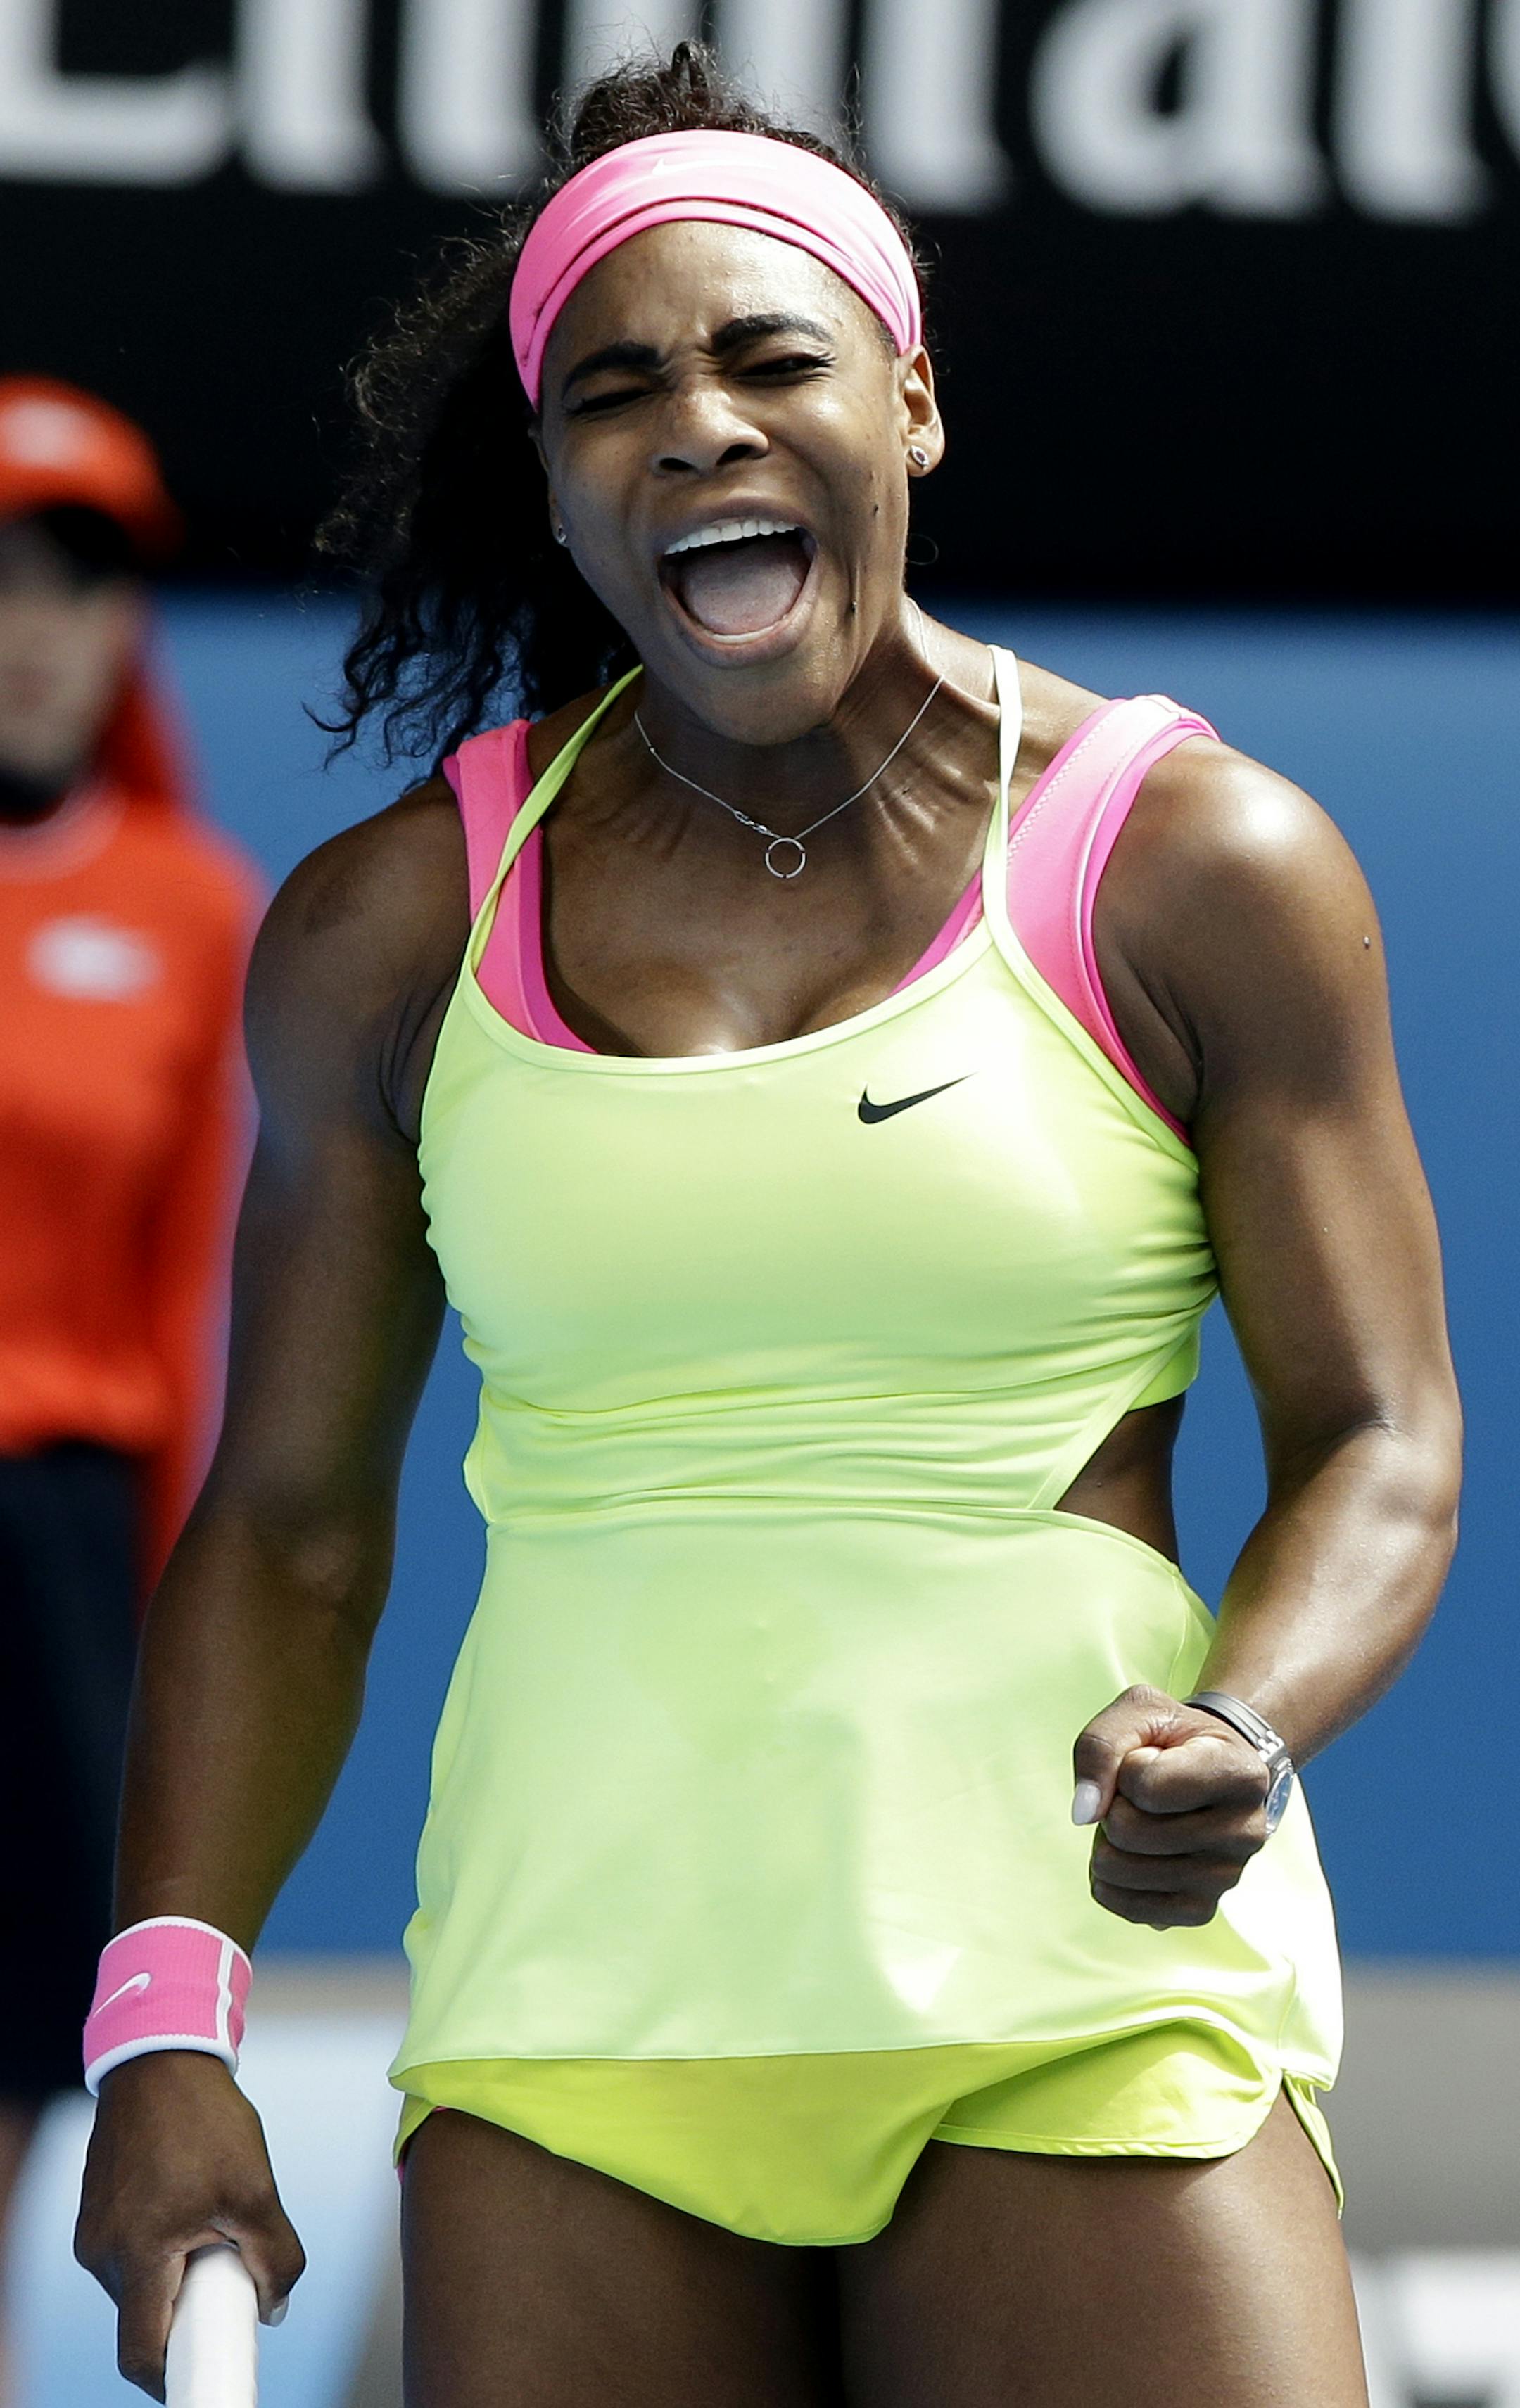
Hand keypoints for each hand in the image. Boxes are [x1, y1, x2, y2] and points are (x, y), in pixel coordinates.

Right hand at [74, 2051, 304, 2399]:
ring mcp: (93, 2231)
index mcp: (138, 2253)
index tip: (211, 2371)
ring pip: (140, 2286)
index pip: (141, 2352)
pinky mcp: (97, 2211)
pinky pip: (132, 2255)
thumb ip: (274, 2258)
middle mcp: (102, 2251)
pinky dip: (164, 2251)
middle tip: (232, 2281)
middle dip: (189, 2313)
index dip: (175, 2376)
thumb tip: (274, 2308)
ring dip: (179, 2275)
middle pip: (145, 2318)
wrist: (161, 2058)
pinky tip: (193, 2207)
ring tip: (215, 2222)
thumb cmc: (206, 2120)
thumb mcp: (256, 2190)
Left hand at [1071, 1684, 1270, 1928]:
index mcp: (1241, 1773)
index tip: (1151, 1758)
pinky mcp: (1201, 1910)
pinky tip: (1132, 1856)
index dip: (1127, 1767)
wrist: (1211, 1767)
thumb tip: (1084, 1813)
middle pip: (1127, 1832)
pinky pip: (1127, 1908)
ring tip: (1139, 1820)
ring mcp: (1226, 1878)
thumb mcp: (1140, 1712)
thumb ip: (1101, 1745)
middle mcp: (1245, 1831)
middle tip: (1138, 1795)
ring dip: (1109, 1841)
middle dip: (1113, 1806)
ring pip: (1120, 1871)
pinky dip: (1111, 1881)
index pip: (1144, 1785)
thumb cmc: (1174, 1738)